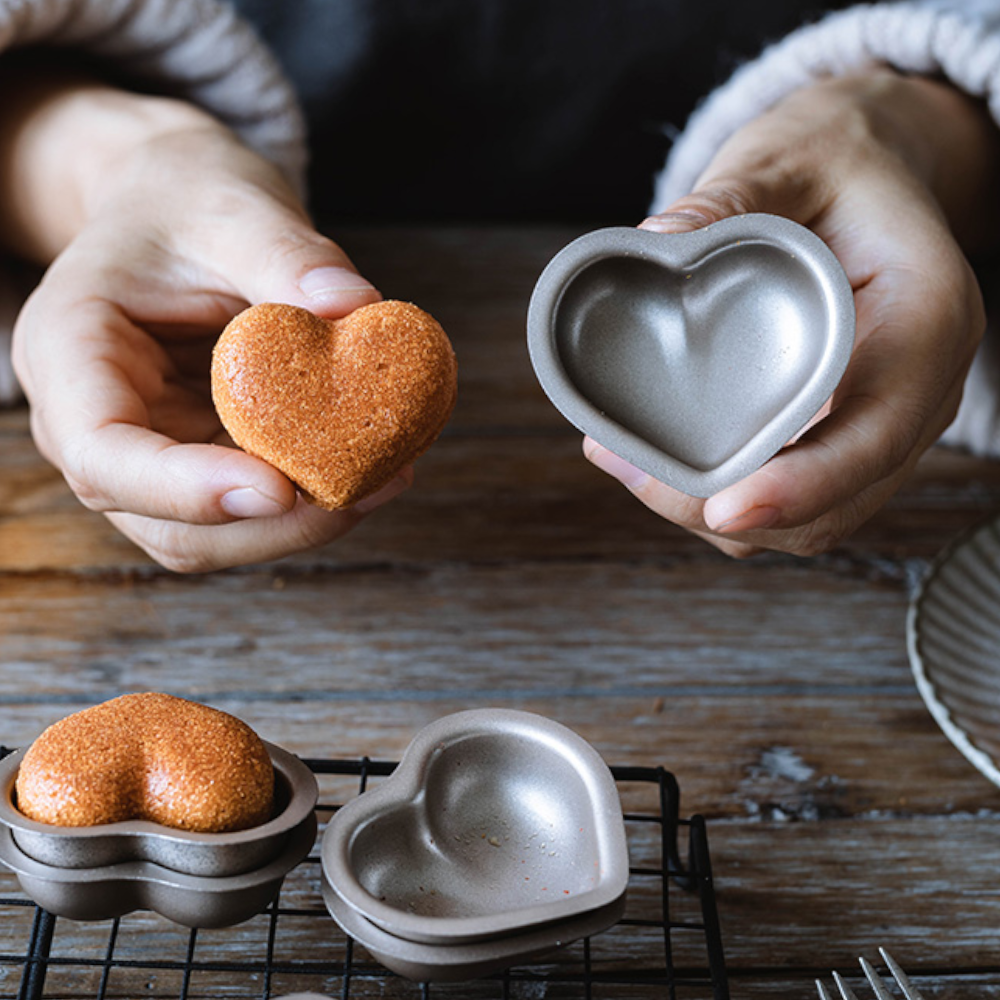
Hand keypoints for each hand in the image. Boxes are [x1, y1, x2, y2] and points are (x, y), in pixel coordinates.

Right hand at [4, 77, 403, 571]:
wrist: (177, 210)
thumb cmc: (188, 201)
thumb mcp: (231, 205)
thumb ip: (285, 253)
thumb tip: (358, 307)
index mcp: (69, 355)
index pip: (103, 454)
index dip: (187, 489)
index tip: (279, 489)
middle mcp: (96, 424)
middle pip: (167, 522)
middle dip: (271, 525)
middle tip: (368, 489)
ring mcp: (152, 455)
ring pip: (216, 535)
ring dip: (303, 523)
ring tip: (388, 476)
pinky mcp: (203, 463)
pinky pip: (254, 508)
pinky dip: (314, 500)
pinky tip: (375, 466)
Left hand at [585, 70, 999, 556]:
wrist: (873, 175)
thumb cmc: (839, 164)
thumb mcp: (789, 156)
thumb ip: (729, 197)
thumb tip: (655, 239)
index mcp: (926, 320)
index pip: (874, 433)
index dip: (802, 486)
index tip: (722, 510)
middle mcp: (920, 390)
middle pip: (835, 501)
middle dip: (729, 511)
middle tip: (628, 468)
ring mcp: (887, 423)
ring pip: (811, 519)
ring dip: (715, 512)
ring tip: (624, 461)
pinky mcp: (846, 436)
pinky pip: (793, 499)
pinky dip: (724, 496)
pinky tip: (658, 460)